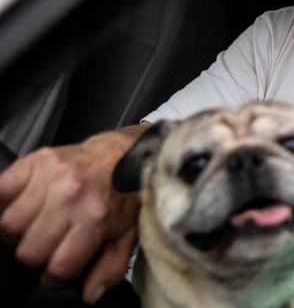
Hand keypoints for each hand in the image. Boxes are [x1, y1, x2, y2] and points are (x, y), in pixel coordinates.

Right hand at [0, 125, 145, 303]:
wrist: (123, 154)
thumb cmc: (124, 194)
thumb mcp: (128, 234)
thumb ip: (110, 268)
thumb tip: (90, 295)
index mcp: (97, 217)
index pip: (58, 267)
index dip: (55, 278)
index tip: (59, 272)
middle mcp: (72, 195)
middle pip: (28, 251)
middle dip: (37, 257)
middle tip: (50, 246)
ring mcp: (52, 175)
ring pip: (9, 225)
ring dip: (19, 232)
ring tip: (37, 226)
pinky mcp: (36, 161)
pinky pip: (0, 192)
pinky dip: (5, 204)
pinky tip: (23, 207)